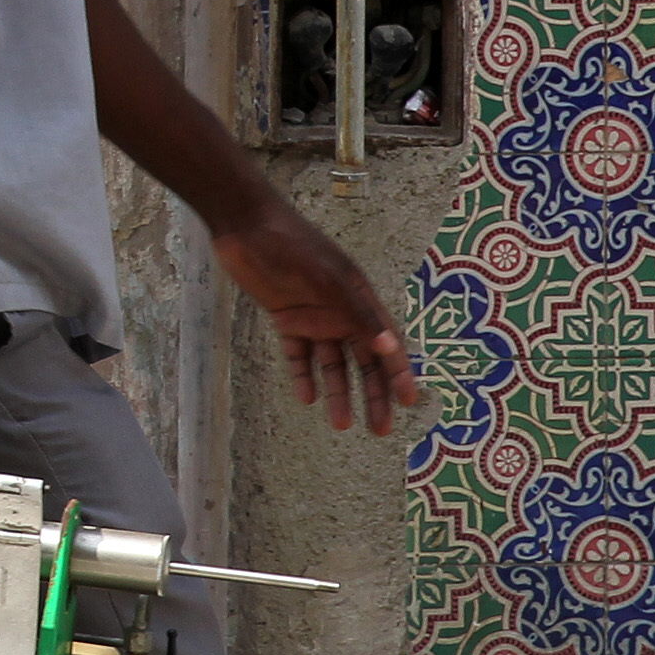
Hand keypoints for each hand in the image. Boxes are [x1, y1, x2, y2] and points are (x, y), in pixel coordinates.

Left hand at [207, 197, 420, 435]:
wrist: (245, 224)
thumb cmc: (291, 244)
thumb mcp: (328, 278)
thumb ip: (357, 312)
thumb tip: (389, 346)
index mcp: (360, 299)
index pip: (387, 344)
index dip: (399, 374)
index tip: (409, 403)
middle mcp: (342, 312)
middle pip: (364, 363)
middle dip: (373, 396)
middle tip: (380, 430)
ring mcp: (314, 317)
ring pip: (332, 364)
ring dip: (338, 393)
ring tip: (340, 425)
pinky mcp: (286, 319)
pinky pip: (299, 355)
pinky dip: (303, 376)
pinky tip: (306, 398)